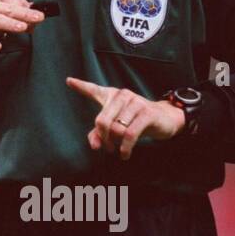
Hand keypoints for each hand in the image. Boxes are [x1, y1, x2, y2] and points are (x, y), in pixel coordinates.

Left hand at [65, 77, 183, 159]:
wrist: (165, 120)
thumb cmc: (137, 122)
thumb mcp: (117, 127)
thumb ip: (100, 135)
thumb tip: (94, 146)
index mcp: (113, 96)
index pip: (94, 90)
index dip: (81, 86)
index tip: (69, 81)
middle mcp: (123, 95)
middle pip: (102, 121)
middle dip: (103, 139)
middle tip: (108, 149)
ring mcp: (135, 102)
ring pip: (116, 129)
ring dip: (116, 144)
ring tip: (120, 150)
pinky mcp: (147, 113)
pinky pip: (129, 134)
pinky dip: (125, 148)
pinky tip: (125, 154)